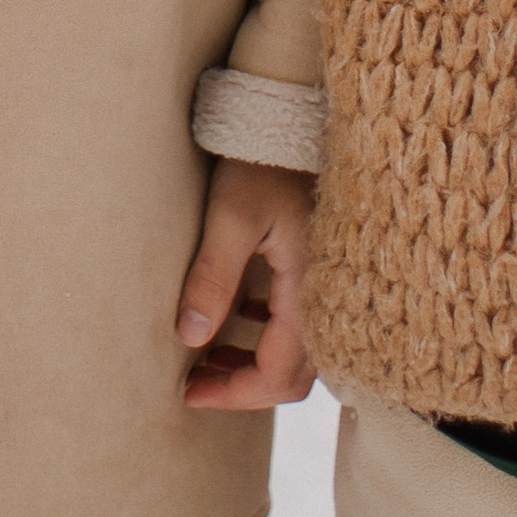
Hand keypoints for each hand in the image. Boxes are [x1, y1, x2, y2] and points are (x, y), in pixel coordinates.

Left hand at [177, 156, 317, 410]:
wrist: (292, 122)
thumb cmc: (263, 163)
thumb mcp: (231, 218)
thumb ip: (212, 278)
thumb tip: (189, 338)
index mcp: (310, 292)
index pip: (276, 375)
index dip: (232, 393)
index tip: (189, 393)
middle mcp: (327, 297)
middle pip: (291, 375)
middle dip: (241, 386)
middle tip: (194, 382)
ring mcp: (327, 285)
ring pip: (297, 353)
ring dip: (252, 362)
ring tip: (206, 358)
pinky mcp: (319, 271)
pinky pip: (300, 324)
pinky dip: (264, 336)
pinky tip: (235, 318)